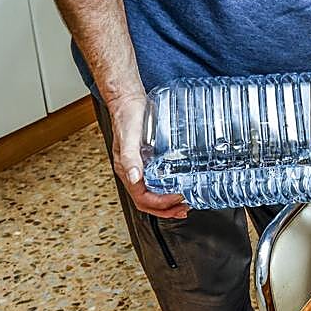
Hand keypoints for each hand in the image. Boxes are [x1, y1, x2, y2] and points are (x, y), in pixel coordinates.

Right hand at [107, 92, 188, 218]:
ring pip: (152, 192)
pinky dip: (167, 187)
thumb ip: (130, 158)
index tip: (178, 199)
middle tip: (184, 209)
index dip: (161, 203)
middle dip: (166, 210)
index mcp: (126, 170)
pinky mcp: (148, 158)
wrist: (128, 101)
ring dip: (167, 202)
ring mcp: (140, 166)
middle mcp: (133, 171)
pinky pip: (156, 179)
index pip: (143, 198)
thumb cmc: (126, 116)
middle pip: (147, 201)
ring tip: (184, 203)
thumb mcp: (129, 136)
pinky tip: (179, 184)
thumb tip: (135, 178)